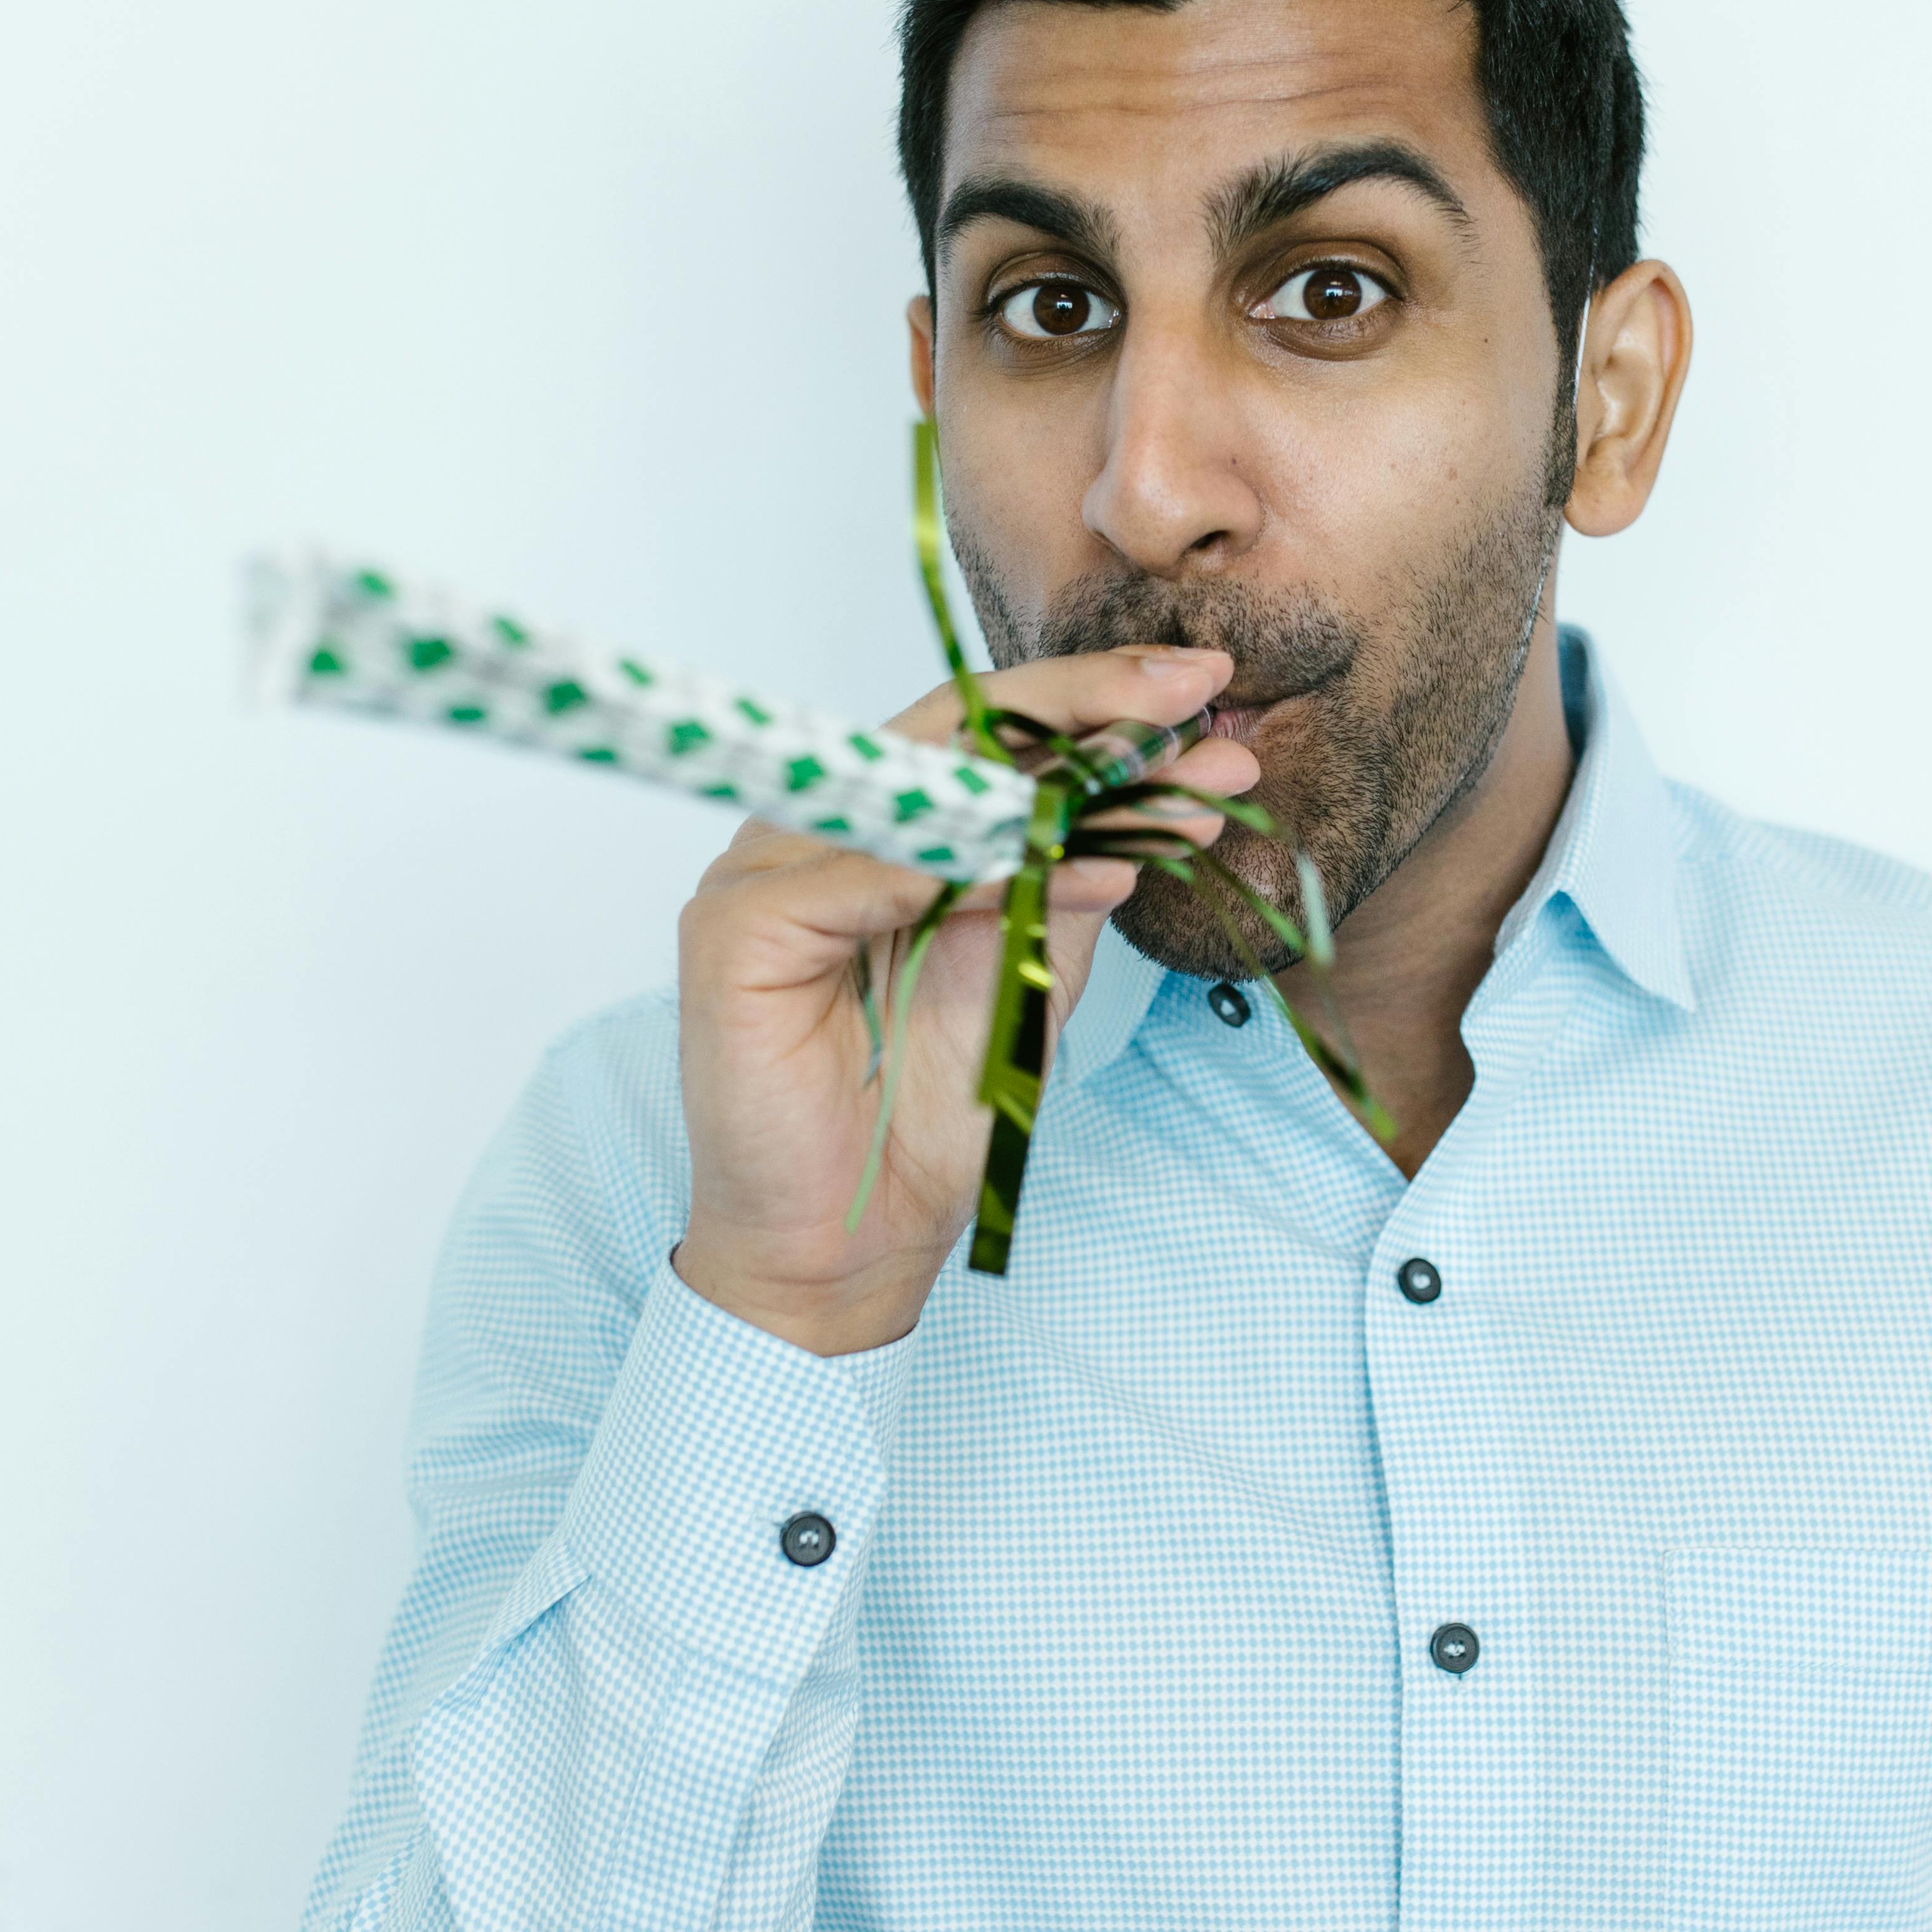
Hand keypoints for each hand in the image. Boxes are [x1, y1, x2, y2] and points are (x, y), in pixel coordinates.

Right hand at [672, 649, 1254, 1352]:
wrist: (855, 1239)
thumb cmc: (929, 1110)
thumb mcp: (1036, 966)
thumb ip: (1075, 873)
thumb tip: (1162, 789)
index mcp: (880, 827)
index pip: (982, 730)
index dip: (1090, 701)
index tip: (1199, 691)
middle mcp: (816, 829)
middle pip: (949, 730)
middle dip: (1086, 707)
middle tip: (1194, 699)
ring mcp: (762, 871)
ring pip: (913, 790)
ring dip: (1051, 787)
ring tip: (1166, 795)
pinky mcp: (732, 930)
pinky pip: (854, 874)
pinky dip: (962, 866)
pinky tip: (1056, 859)